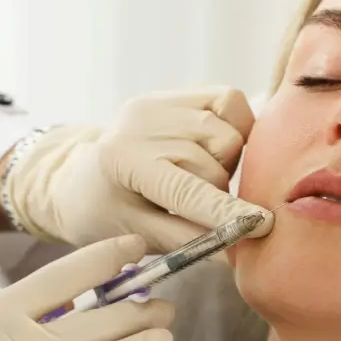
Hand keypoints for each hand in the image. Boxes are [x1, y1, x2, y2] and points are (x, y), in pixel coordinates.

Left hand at [4, 87, 272, 252]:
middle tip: (197, 207)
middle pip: (215, 161)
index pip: (188, 190)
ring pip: (228, 132)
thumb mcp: (137, 236)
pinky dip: (233, 126)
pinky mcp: (174, 93)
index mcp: (123, 160)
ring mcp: (158, 102)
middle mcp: (141, 122)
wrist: (79, 178)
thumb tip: (233, 247)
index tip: (262, 225)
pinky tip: (213, 148)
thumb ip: (184, 239)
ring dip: (225, 162)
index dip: (227, 211)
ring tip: (198, 176)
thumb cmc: (102, 213)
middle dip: (218, 192)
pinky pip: (229, 100)